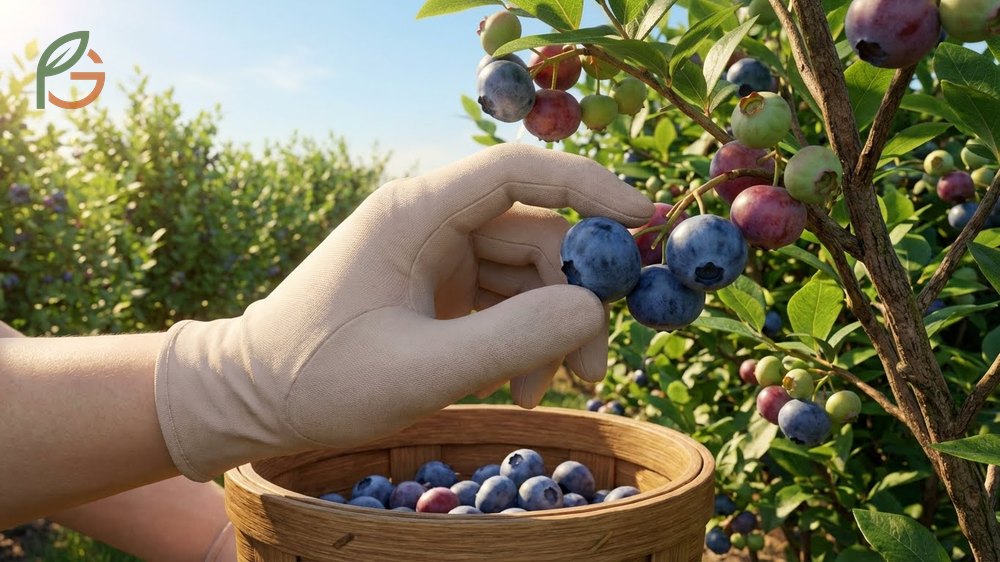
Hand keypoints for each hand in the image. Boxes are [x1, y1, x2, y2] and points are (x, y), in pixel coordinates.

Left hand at [155, 144, 652, 480]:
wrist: (253, 401)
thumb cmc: (319, 379)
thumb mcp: (421, 369)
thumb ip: (513, 339)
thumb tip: (594, 311)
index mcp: (415, 211)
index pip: (518, 171)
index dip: (590, 187)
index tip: (648, 218)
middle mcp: (431, 222)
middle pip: (537, 234)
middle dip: (573, 299)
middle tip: (591, 369)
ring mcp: (437, 255)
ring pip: (527, 274)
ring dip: (549, 330)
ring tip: (542, 391)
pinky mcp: (440, 289)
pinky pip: (505, 301)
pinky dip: (523, 341)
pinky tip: (519, 386)